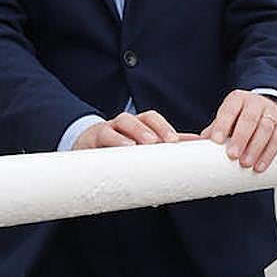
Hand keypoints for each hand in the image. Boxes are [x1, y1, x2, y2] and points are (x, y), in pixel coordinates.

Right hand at [73, 110, 195, 149]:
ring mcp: (112, 128)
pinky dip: (117, 139)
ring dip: (140, 130)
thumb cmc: (117, 152)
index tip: (186, 142)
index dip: (170, 129)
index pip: (157, 121)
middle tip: (171, 142)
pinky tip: (127, 148)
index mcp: (141, 126)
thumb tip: (193, 158)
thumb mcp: (138, 153)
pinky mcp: (96, 136)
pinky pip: (106, 133)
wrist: (83, 149)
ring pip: (126, 121)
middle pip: (146, 117)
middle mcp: (128, 124)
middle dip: (160, 128)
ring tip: (151, 143)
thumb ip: (162, 153)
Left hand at [200, 90, 276, 172]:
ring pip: (264, 129)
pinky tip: (260, 165)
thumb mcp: (227, 118)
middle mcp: (254, 103)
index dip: (222, 125)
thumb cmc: (241, 116)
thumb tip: (194, 144)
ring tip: (246, 164)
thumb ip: (213, 130)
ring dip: (255, 148)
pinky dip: (269, 153)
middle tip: (233, 156)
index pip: (228, 111)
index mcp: (237, 99)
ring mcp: (270, 112)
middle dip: (240, 139)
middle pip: (248, 119)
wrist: (267, 106)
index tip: (216, 141)